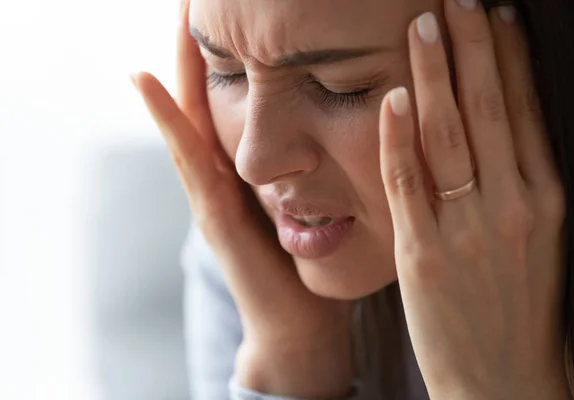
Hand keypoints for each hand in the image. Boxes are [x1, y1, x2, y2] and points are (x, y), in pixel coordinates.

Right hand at [131, 0, 352, 397]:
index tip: (230, 9)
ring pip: (191, 120)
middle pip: (209, 100)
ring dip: (177, 70)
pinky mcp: (215, 216)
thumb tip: (367, 114)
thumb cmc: (318, 263)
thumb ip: (327, 163)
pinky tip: (150, 83)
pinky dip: (169, 122)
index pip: (239, 99)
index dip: (232, 55)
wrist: (301, 324)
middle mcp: (228, 174)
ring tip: (172, 19)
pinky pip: (189, 161)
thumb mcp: (321, 199)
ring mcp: (214, 194)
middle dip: (199, 50)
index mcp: (254, 168)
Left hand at [379, 2, 569, 398]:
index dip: (509, 58)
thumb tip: (501, 127)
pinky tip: (396, 96)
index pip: (523, 111)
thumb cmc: (518, 308)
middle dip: (472, 45)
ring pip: (450, 134)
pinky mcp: (424, 254)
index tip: (497, 15)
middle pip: (489, 108)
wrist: (504, 379)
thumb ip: (520, 184)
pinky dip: (401, 136)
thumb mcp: (537, 239)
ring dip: (436, 73)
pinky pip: (409, 182)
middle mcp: (514, 205)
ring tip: (425, 23)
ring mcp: (468, 229)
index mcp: (546, 197)